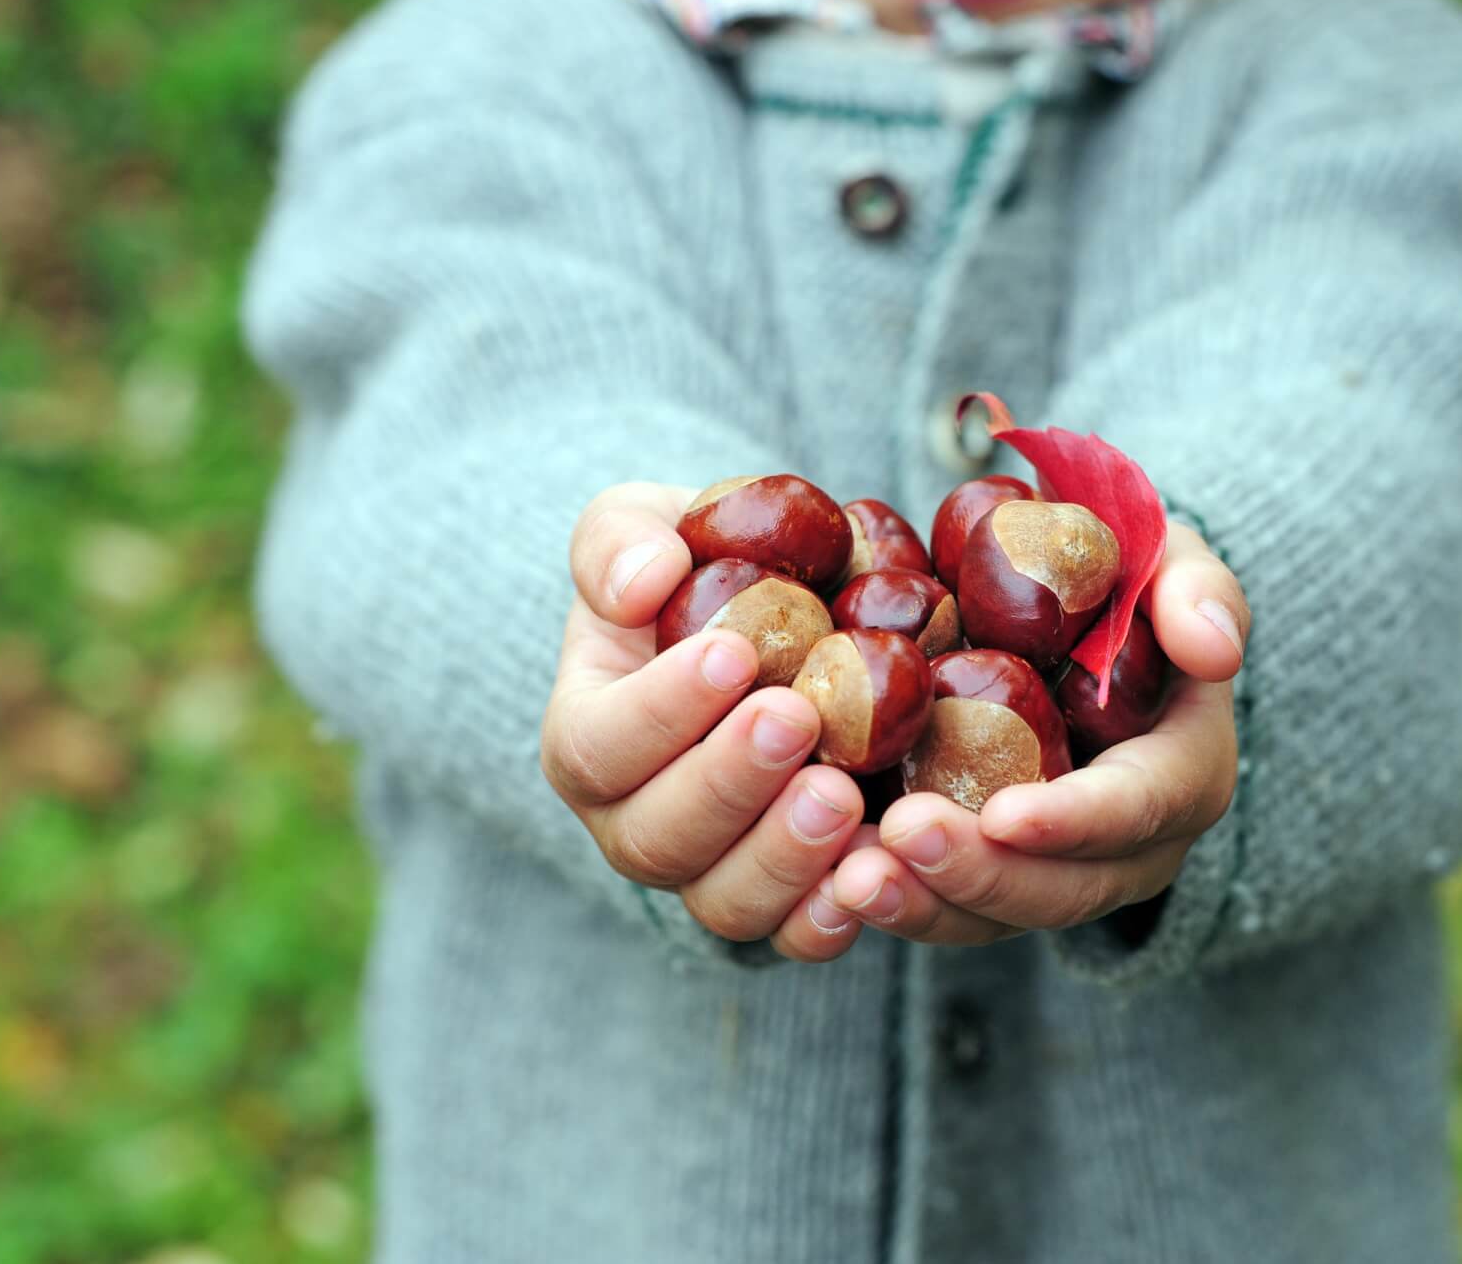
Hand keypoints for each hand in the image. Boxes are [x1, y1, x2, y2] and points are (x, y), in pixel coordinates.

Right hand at [540, 482, 871, 962]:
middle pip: (657, 838)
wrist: (777, 624)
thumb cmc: (699, 571)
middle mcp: (633, 822)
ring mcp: (708, 872)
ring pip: (724, 901)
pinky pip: (793, 936)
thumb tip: (639, 585)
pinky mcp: (782, 900)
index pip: (599, 745)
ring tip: (844, 791)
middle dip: (728, 781)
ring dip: (782, 855)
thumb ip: (622, 542)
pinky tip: (874, 872)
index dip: (661, 709)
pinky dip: (828, 917)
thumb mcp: (648, 525)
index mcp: (588, 736)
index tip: (734, 653)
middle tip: (799, 718)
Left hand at [823, 522, 1247, 944]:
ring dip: (923, 904)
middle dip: (980, 873)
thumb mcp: (1173, 562)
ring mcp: (1056, 871)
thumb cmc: (1126, 582)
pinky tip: (826, 878)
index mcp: (1182, 773)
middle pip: (1061, 888)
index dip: (1073, 820)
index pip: (1136, 809)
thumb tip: (1214, 648)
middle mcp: (1126, 846)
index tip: (1005, 814)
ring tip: (849, 879)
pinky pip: (947, 910)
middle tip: (899, 836)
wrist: (1077, 620)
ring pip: (996, 918)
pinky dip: (893, 900)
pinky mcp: (991, 875)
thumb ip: (1197, 590)